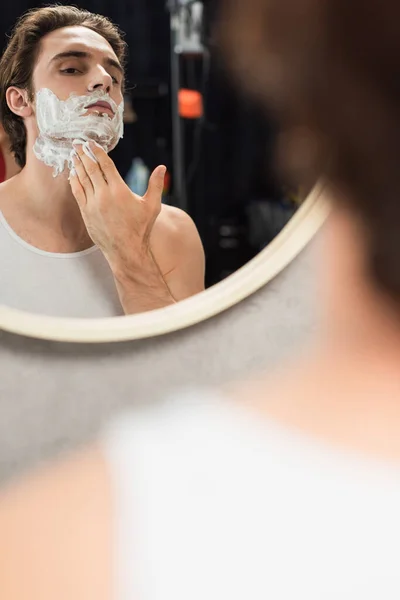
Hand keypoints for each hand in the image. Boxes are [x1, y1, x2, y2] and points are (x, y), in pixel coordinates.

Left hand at [69, 142, 174, 312]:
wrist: (126, 251)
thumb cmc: (141, 229)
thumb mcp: (152, 206)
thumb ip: (156, 185)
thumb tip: (162, 168)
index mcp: (119, 191)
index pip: (105, 165)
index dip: (97, 152)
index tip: (91, 143)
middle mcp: (104, 196)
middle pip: (91, 169)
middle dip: (84, 154)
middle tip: (78, 143)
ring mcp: (92, 205)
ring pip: (82, 179)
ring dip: (77, 165)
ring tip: (74, 155)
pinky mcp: (86, 213)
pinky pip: (77, 192)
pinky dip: (74, 181)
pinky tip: (73, 174)